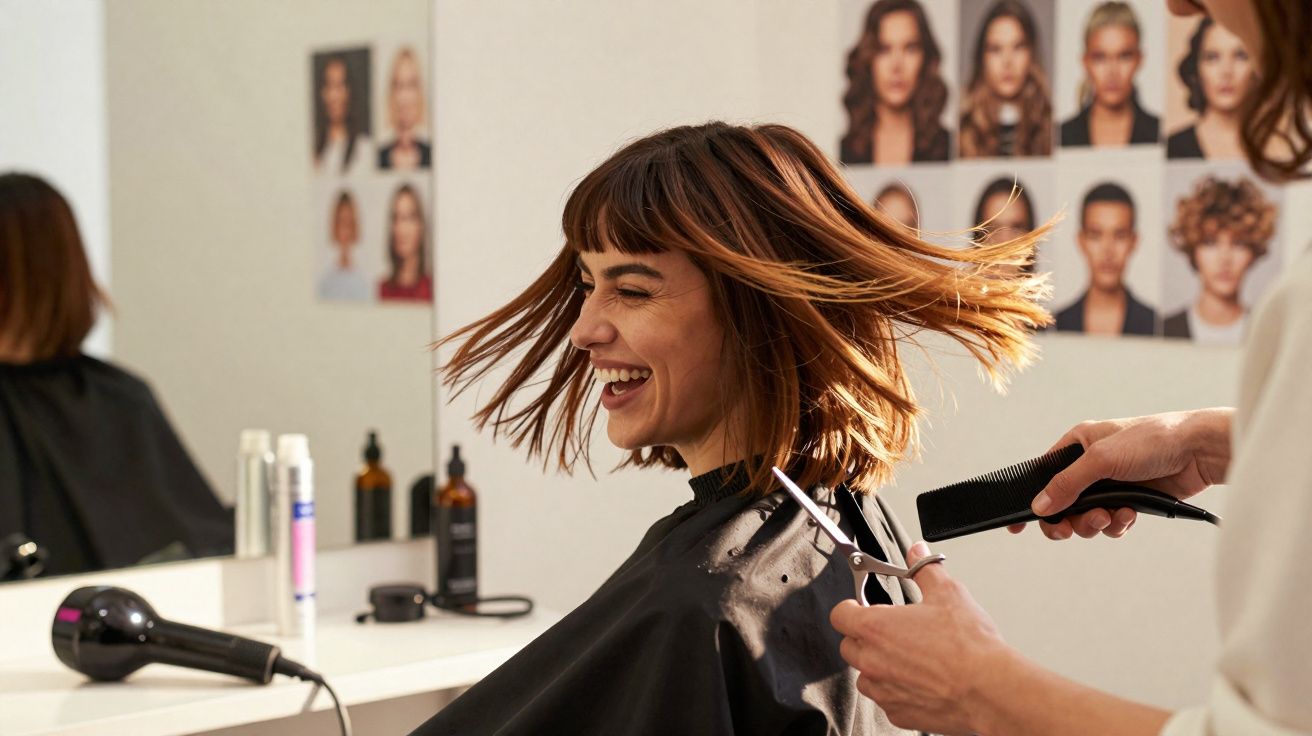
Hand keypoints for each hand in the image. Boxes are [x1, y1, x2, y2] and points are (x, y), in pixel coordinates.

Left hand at [831, 542, 1010, 735]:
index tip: (862, 606)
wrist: (989, 689)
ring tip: (909, 658)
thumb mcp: (948, 593)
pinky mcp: (899, 714)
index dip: (850, 607)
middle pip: (849, 645)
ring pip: (866, 676)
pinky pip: (886, 700)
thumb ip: (925, 570)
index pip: (840, 615)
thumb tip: (917, 553)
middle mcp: (872, 661)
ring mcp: (884, 690)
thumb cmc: (969, 646)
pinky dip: (896, 690)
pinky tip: (920, 681)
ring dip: (878, 666)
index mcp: (875, 628)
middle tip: (892, 631)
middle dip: (864, 637)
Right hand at [1007, 408, 1231, 539]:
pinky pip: (1111, 523)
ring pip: (1086, 517)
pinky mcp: (1131, 500)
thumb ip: (1067, 484)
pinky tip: (1129, 515)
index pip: (1042, 475)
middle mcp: (1090, 465)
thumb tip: (1039, 507)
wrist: (1200, 452)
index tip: (1017, 525)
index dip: (1031, 500)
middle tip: (1069, 529)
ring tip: (1111, 516)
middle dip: (1067, 519)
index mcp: (1076, 445)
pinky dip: (1117, 524)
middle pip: (1062, 504)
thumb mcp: (1101, 459)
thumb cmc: (1153, 440)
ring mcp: (1110, 485)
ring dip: (1095, 523)